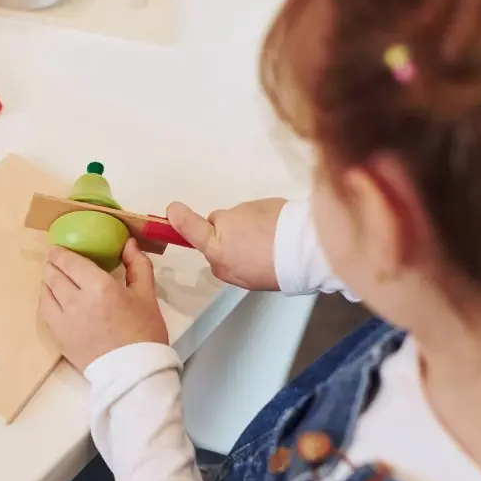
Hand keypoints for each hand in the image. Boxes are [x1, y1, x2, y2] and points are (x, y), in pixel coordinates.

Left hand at [39, 239, 168, 371]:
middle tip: (55, 260)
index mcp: (99, 286)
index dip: (60, 252)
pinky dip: (46, 299)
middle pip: (52, 274)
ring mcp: (64, 320)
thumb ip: (137, 265)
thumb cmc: (144, 332)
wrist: (134, 373)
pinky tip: (53, 298)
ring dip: (47, 280)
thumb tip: (128, 243)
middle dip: (51, 263)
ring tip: (53, 277)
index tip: (58, 247)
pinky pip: (45, 311)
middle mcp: (76, 300)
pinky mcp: (59, 337)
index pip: (69, 261)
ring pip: (45, 291)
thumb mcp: (147, 295)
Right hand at [166, 198, 285, 290]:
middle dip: (227, 234)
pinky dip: (263, 223)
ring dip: (249, 229)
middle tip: (249, 251)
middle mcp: (228, 223)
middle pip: (218, 224)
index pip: (191, 228)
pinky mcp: (265, 201)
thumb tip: (216, 256)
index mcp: (219, 246)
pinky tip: (278, 235)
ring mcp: (247, 209)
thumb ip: (222, 267)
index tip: (172, 210)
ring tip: (270, 245)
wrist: (307, 247)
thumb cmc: (273, 269)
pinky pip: (257, 213)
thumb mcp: (242, 279)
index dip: (180, 220)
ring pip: (240, 219)